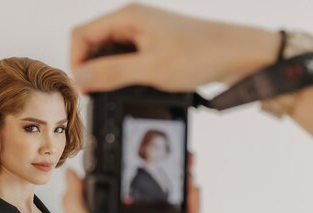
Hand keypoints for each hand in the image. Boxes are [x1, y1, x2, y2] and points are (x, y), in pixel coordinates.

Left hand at [61, 160, 199, 212]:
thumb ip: (77, 197)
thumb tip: (71, 173)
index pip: (122, 195)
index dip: (134, 176)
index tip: (141, 155)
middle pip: (150, 200)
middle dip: (162, 178)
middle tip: (171, 156)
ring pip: (171, 210)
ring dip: (181, 187)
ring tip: (187, 163)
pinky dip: (193, 207)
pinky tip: (194, 187)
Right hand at [70, 3, 278, 92]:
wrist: (236, 55)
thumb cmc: (201, 54)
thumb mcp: (151, 69)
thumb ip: (113, 73)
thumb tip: (80, 78)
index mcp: (128, 17)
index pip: (81, 35)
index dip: (77, 62)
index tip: (84, 87)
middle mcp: (133, 21)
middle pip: (93, 44)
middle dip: (91, 70)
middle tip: (98, 95)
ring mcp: (143, 34)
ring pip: (110, 54)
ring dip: (109, 74)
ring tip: (119, 92)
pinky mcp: (153, 47)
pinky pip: (127, 61)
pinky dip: (125, 75)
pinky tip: (136, 87)